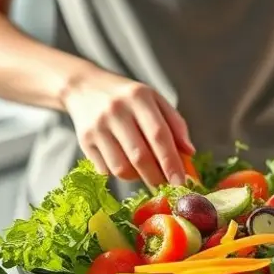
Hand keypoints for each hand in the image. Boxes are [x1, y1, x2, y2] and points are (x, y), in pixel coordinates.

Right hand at [63, 69, 193, 188]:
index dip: (171, 161)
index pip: (158, 134)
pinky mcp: (84, 140)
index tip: (181, 181)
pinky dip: (120, 173)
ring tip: (144, 169)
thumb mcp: (154, 99)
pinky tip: (124, 161)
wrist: (84, 87)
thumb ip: (175, 124)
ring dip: (138, 177)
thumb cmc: (128, 97)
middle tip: (166, 185)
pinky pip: (106, 170)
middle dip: (157, 178)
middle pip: (140, 156)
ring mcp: (98, 126)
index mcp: (139, 97)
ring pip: (122, 168)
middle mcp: (116, 110)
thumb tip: (190, 153)